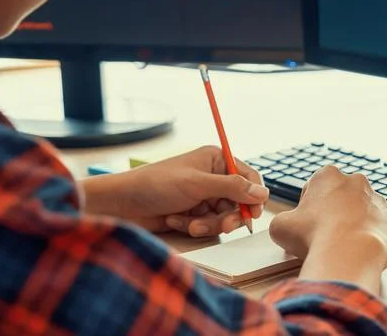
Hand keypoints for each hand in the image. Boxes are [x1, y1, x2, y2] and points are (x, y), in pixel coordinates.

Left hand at [82, 146, 268, 236]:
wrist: (122, 204)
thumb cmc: (156, 185)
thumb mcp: (198, 185)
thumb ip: (233, 188)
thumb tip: (264, 193)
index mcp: (216, 159)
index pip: (248, 177)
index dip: (254, 196)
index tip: (254, 213)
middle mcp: (212, 176)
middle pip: (239, 201)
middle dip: (229, 215)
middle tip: (224, 226)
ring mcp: (202, 196)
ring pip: (224, 216)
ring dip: (209, 224)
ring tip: (192, 225)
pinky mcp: (193, 213)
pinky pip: (208, 224)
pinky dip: (194, 226)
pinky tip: (176, 221)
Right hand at [269, 166, 386, 291]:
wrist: (349, 255)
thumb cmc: (313, 237)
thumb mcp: (280, 227)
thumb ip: (283, 220)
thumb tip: (287, 226)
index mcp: (327, 175)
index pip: (314, 188)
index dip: (308, 208)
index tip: (307, 224)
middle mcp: (356, 181)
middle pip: (341, 197)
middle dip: (334, 212)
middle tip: (325, 235)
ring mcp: (377, 199)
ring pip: (362, 211)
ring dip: (354, 223)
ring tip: (344, 245)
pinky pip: (380, 227)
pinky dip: (372, 236)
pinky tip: (361, 249)